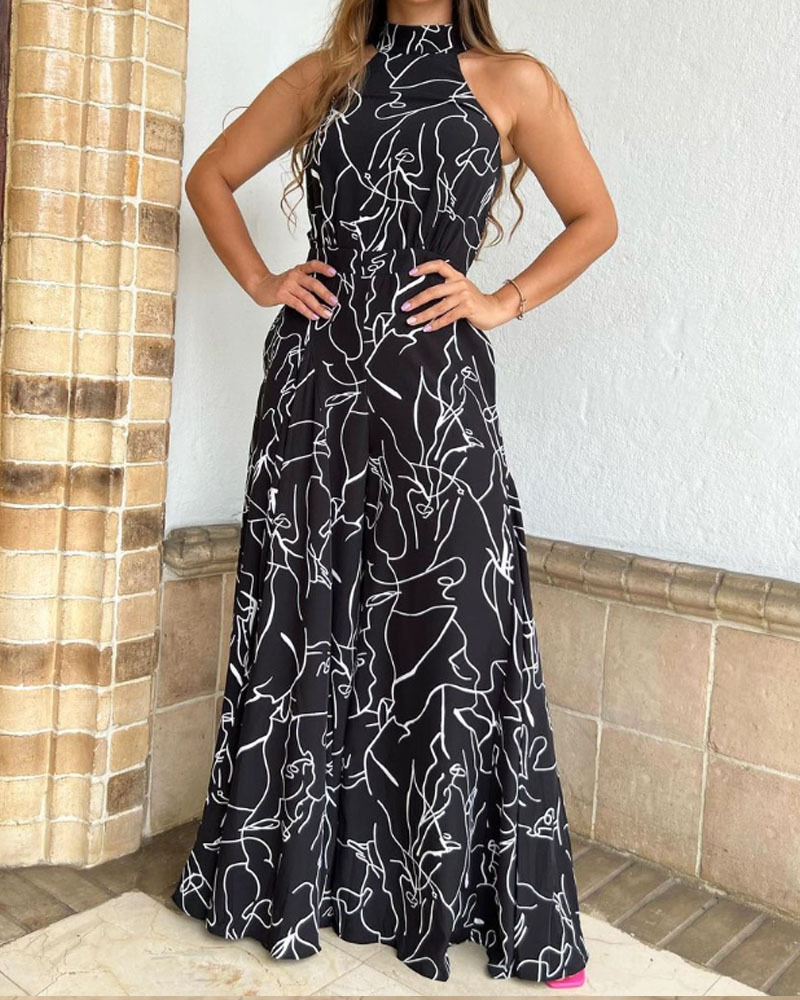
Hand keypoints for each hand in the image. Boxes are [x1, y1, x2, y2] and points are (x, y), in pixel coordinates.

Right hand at [249, 260, 338, 320]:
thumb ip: (306, 283)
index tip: (334, 273)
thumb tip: (325, 296)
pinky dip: (307, 311)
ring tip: (326, 313)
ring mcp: (288, 285)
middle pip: (313, 283)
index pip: (313, 265)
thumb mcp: (293, 279)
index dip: (323, 268)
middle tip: (334, 302)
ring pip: (306, 296)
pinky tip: (314, 316)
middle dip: (325, 294)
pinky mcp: (282, 295)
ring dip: (318, 306)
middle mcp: (294, 276)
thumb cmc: (280, 285)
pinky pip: (298, 304)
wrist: (260, 286)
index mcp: (299, 270)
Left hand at [401, 259, 517, 332]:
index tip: (410, 274)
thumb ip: (447, 288)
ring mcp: (464, 296)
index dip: (424, 268)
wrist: (494, 309)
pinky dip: (436, 324)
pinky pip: (448, 317)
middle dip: (417, 300)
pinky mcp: (468, 308)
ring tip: (411, 321)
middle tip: (404, 308)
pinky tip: (427, 328)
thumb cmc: (474, 302)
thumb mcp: (461, 289)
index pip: (439, 265)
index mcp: (457, 276)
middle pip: (434, 291)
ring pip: (439, 307)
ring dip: (423, 315)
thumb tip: (423, 296)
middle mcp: (460, 284)